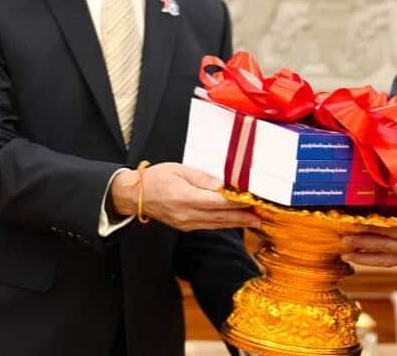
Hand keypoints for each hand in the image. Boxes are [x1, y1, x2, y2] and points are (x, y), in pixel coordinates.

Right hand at [112, 162, 260, 231]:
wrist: (135, 195)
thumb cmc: (156, 178)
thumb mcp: (179, 169)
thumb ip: (202, 177)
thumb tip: (222, 184)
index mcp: (185, 198)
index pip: (218, 202)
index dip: (237, 203)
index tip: (253, 201)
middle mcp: (186, 214)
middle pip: (220, 217)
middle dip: (243, 217)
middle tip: (261, 217)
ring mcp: (186, 223)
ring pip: (216, 224)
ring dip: (236, 223)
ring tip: (254, 222)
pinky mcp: (185, 226)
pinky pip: (208, 226)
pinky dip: (224, 224)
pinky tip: (234, 221)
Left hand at [340, 186, 396, 266]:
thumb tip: (393, 185)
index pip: (391, 231)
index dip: (371, 227)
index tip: (355, 222)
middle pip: (384, 247)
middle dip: (361, 243)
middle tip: (341, 239)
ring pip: (385, 259)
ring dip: (364, 257)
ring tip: (345, 254)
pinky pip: (391, 263)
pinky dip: (375, 261)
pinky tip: (362, 259)